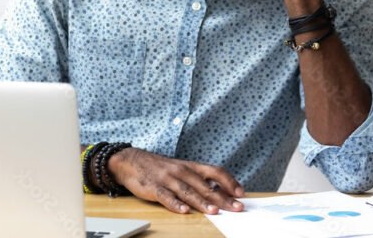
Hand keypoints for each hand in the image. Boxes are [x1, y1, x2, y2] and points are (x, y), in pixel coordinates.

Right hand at [108, 147, 244, 213]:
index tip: (241, 192)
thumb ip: (199, 178)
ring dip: (202, 202)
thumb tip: (220, 189)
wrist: (132, 161)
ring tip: (214, 211)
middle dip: (223, 198)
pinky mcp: (154, 188)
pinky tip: (184, 210)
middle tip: (236, 207)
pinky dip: (175, 204)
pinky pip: (166, 197)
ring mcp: (168, 180)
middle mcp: (182, 171)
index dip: (229, 181)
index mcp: (190, 166)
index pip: (215, 171)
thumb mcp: (181, 168)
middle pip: (205, 185)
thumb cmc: (160, 167)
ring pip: (188, 192)